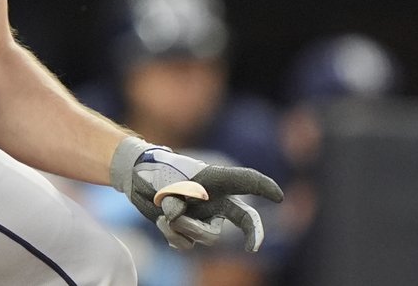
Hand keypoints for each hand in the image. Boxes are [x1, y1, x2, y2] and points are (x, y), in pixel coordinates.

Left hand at [110, 136, 283, 251]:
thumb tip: (177, 219)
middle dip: (253, 233)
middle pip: (243, 218)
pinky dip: (172, 235)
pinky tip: (162, 222)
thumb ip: (174, 199)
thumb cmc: (158, 171)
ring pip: (207, 236)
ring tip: (166, 214)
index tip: (279, 197)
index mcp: (216, 180)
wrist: (139, 178)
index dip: (264, 188)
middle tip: (254, 247)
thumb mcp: (166, 181)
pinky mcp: (191, 230)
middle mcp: (216, 200)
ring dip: (184, 228)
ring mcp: (205, 217)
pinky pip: (188, 244)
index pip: (245, 181)